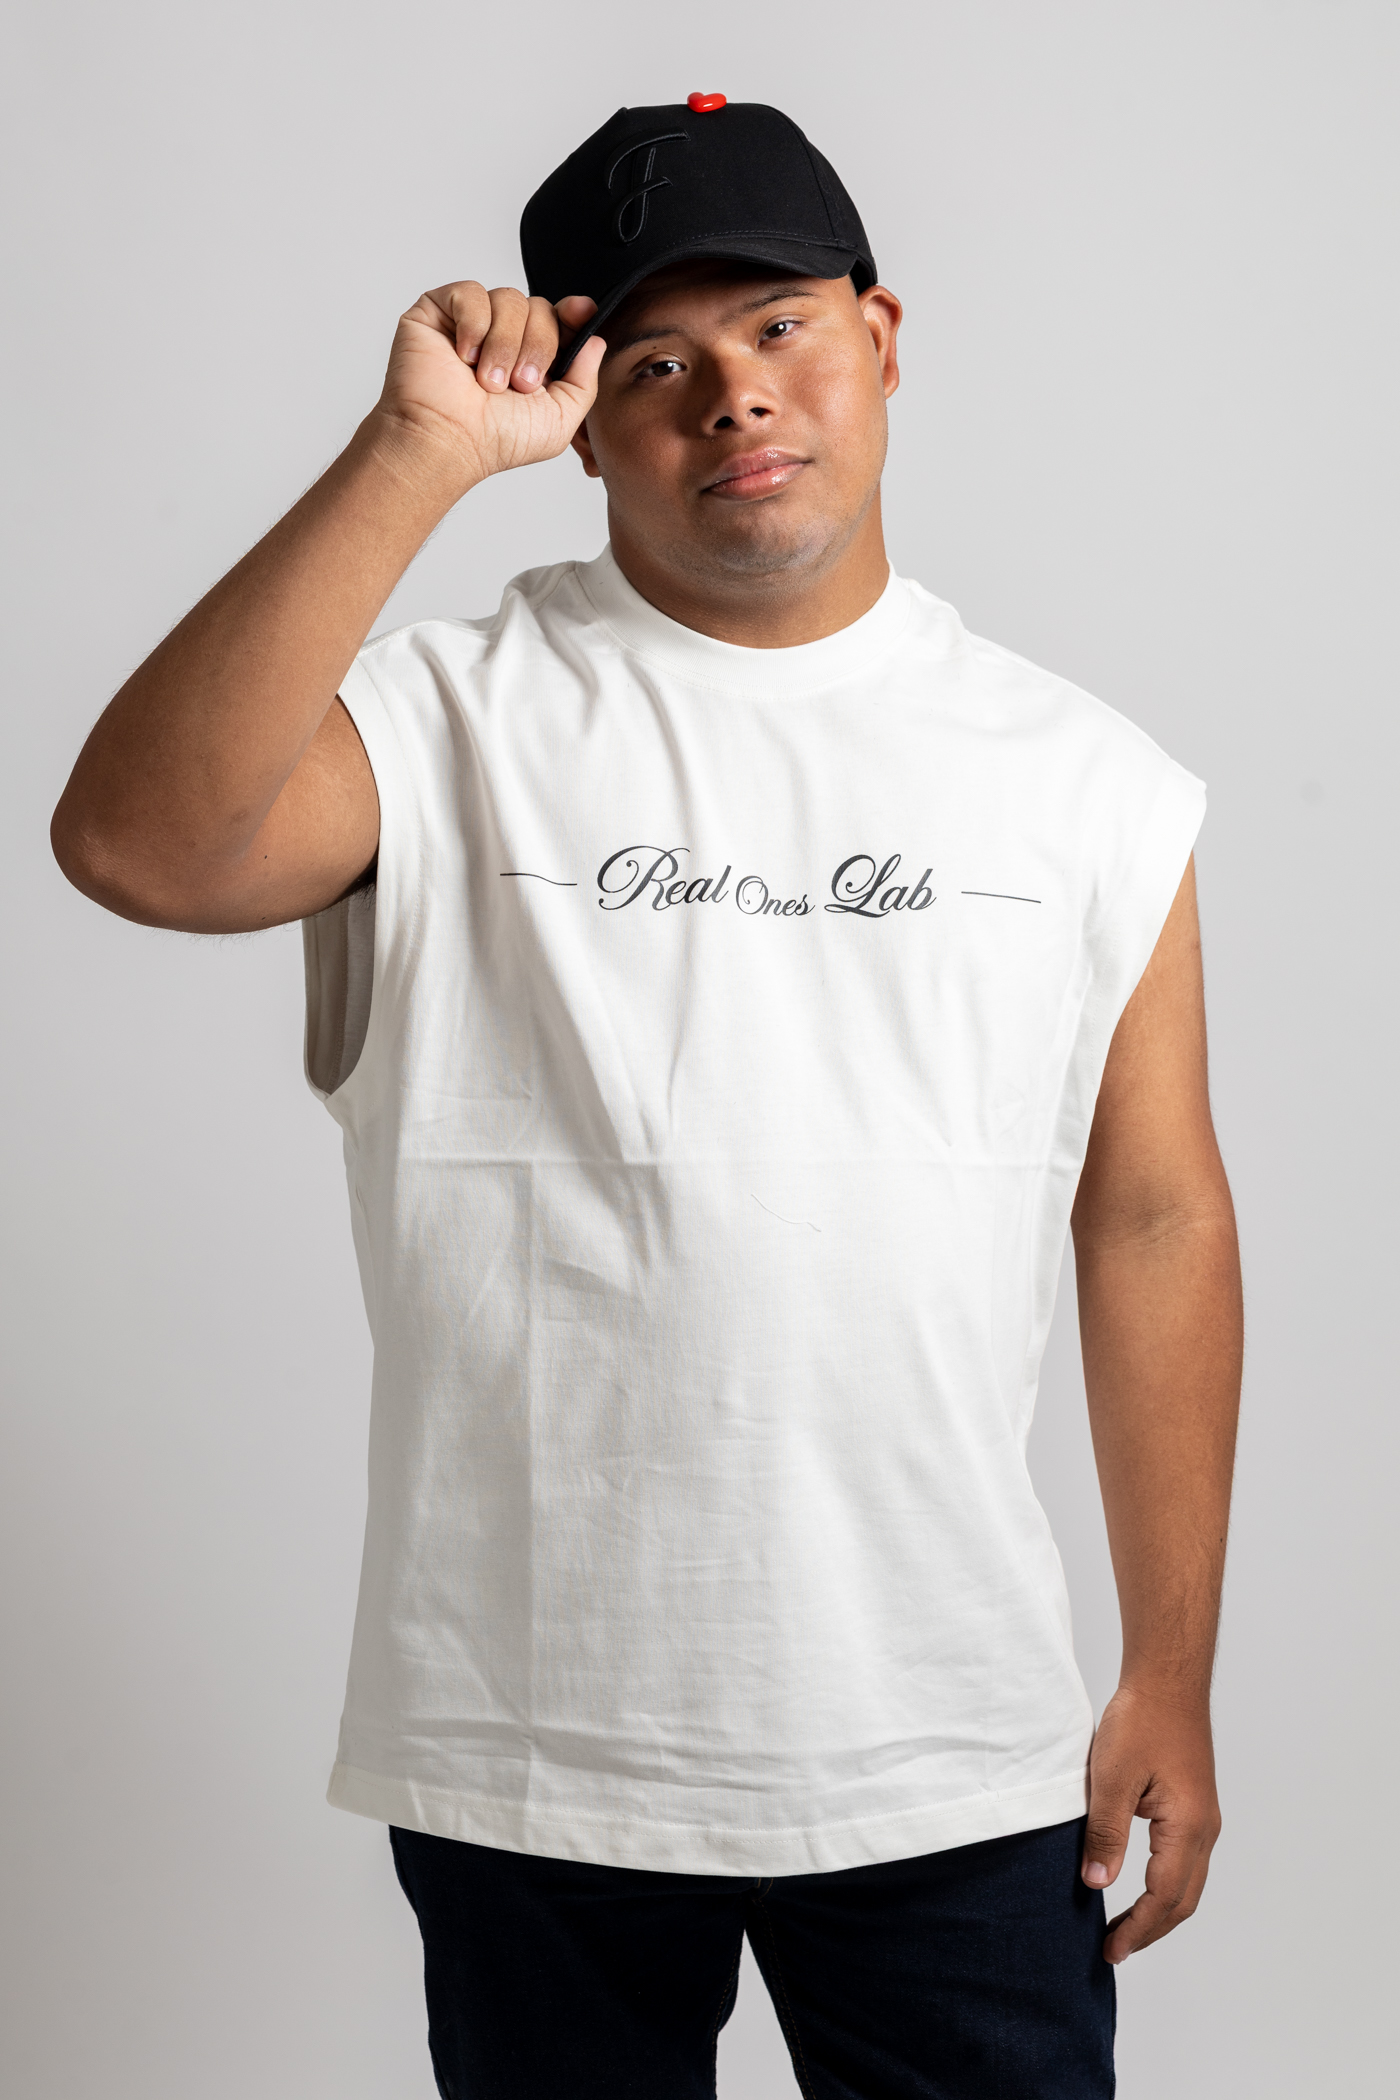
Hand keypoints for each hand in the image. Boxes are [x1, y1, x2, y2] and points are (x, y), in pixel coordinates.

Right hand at [370, 281, 604, 489]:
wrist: (448, 442)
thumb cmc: (496, 440)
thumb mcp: (560, 419)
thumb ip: (585, 381)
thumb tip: (595, 339)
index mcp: (533, 358)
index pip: (559, 317)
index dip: (573, 313)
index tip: (579, 314)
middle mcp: (504, 337)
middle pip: (539, 306)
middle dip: (538, 345)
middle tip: (520, 384)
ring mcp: (471, 322)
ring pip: (509, 298)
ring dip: (504, 343)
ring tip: (488, 381)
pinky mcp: (438, 311)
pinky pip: (471, 292)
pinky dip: (474, 325)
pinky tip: (464, 356)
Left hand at [1081, 1682, 1221, 1961]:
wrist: (1167, 1680)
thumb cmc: (1141, 1719)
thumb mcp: (1111, 1777)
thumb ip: (1106, 1832)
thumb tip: (1097, 1883)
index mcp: (1187, 1827)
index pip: (1164, 1898)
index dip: (1137, 1929)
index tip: (1111, 1950)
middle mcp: (1204, 1829)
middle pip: (1182, 1900)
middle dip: (1150, 1930)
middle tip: (1115, 1950)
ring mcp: (1203, 1818)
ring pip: (1187, 1883)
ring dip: (1159, 1911)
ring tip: (1125, 1927)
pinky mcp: (1194, 1806)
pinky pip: (1185, 1861)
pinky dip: (1165, 1886)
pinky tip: (1140, 1885)